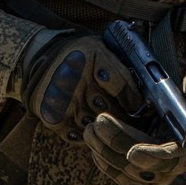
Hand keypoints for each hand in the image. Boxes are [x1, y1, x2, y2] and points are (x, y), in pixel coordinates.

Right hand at [21, 34, 138, 136]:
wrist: (39, 59)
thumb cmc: (78, 55)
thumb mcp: (101, 49)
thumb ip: (121, 66)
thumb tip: (146, 93)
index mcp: (90, 57)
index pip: (121, 84)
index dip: (133, 97)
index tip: (138, 103)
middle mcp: (74, 79)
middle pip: (110, 109)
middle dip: (123, 114)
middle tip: (129, 117)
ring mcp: (62, 101)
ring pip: (96, 124)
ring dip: (106, 125)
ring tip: (110, 121)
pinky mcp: (52, 118)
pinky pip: (80, 135)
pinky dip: (90, 133)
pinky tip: (92, 125)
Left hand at [83, 72, 185, 184]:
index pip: (169, 159)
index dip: (152, 156)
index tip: (134, 151)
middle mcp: (174, 171)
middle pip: (140, 166)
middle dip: (116, 145)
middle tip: (97, 125)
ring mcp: (158, 180)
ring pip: (126, 173)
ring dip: (105, 154)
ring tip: (89, 132)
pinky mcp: (143, 184)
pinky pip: (121, 178)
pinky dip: (105, 164)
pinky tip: (94, 147)